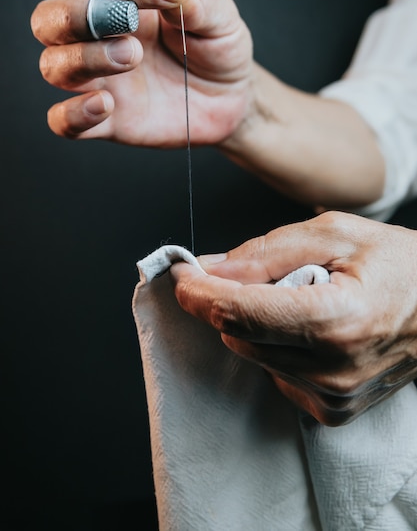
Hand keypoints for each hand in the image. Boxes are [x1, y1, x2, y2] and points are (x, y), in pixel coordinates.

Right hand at [30, 0, 252, 145]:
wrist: (234, 100)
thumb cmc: (220, 52)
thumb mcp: (218, 17)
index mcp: (127, 6)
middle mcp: (103, 40)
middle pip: (49, 21)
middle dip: (73, 18)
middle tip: (125, 31)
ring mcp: (102, 82)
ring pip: (53, 67)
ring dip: (83, 60)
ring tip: (131, 60)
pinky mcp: (109, 122)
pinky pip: (64, 122)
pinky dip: (72, 115)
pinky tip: (105, 106)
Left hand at [170, 211, 416, 425]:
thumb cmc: (401, 265)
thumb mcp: (337, 233)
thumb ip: (268, 250)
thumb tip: (212, 267)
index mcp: (336, 319)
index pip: (239, 313)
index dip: (200, 292)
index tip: (183, 275)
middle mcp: (333, 369)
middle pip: (238, 336)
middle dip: (233, 301)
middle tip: (263, 274)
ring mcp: (333, 396)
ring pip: (253, 355)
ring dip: (259, 323)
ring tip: (305, 299)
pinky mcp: (333, 409)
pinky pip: (275, 374)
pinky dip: (277, 346)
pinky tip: (310, 328)